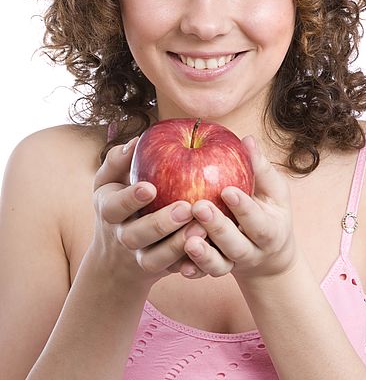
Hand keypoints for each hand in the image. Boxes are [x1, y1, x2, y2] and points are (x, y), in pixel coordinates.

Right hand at [91, 137, 207, 286]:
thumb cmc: (119, 201)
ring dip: (178, 245)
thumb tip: (136, 141)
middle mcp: (122, 237)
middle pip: (136, 236)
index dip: (130, 198)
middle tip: (185, 208)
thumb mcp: (109, 180)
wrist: (117, 256)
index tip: (150, 187)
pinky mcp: (161, 271)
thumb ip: (117, 160)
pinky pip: (176, 270)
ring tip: (202, 228)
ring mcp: (140, 257)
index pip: (115, 206)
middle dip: (160, 224)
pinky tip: (211, 248)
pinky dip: (192, 264)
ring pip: (157, 259)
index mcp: (109, 211)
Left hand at [183, 136, 297, 281]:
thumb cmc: (268, 210)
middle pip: (236, 245)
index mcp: (270, 231)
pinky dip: (192, 270)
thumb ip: (260, 168)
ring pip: (219, 265)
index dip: (244, 207)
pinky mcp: (216, 270)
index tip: (227, 190)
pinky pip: (203, 274)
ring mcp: (234, 264)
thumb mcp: (273, 191)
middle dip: (218, 228)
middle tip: (198, 207)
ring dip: (203, 255)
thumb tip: (247, 140)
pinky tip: (178, 264)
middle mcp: (253, 251)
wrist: (268, 254)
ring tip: (186, 241)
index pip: (258, 222)